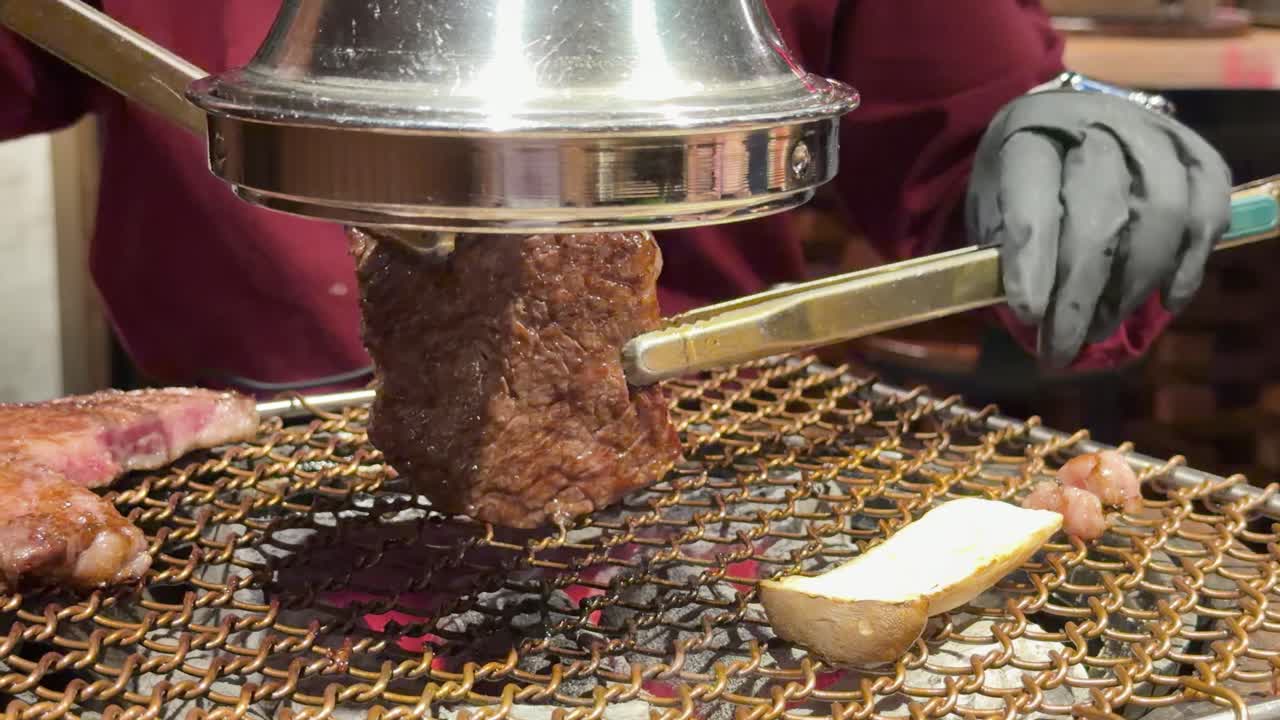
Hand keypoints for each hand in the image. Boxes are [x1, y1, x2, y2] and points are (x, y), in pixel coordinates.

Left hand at [966, 91, 1231, 367]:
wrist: (1068, 123)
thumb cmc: (1022, 178)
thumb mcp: (991, 204)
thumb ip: (1003, 251)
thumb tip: (1030, 318)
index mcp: (1030, 133)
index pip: (1033, 196)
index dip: (1033, 259)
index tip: (1029, 314)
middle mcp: (1096, 125)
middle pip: (1102, 212)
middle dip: (1082, 293)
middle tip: (1063, 346)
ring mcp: (1153, 135)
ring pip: (1163, 212)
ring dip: (1135, 284)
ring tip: (1103, 327)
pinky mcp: (1197, 152)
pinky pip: (1209, 210)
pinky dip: (1190, 264)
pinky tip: (1165, 301)